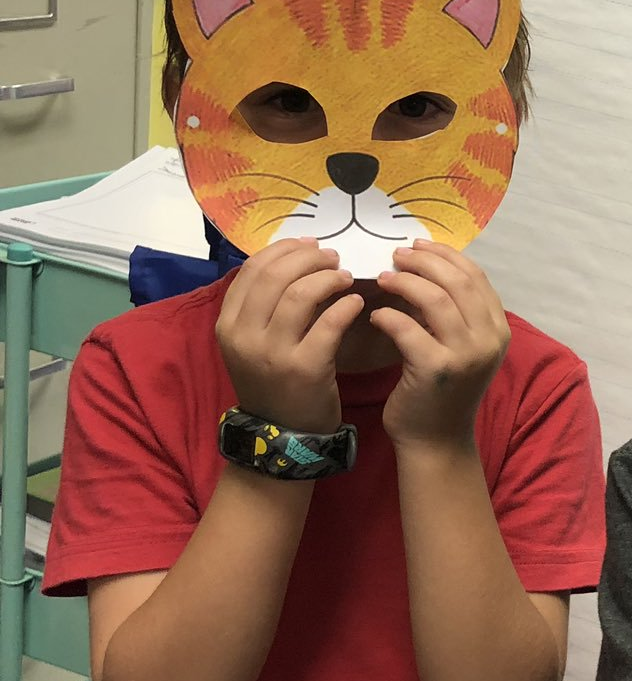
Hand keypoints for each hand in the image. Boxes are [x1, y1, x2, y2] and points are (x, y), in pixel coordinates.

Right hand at [216, 240, 363, 433]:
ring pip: (301, 294)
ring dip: (328, 277)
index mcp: (228, 324)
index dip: (283, 250)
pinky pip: (328, 324)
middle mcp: (244, 336)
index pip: (252, 270)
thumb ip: (263, 306)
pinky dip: (345, 306)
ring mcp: (273, 353)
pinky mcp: (305, 368)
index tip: (308, 245)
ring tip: (344, 277)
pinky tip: (355, 303)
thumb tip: (293, 258)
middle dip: (308, 258)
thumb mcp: (252, 343)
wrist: (282, 435)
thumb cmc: (273, 382)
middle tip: (332, 257)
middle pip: (275, 275)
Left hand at [372, 242, 509, 447]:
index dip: (446, 255)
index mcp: (498, 330)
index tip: (418, 245)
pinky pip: (408, 328)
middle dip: (423, 261)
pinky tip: (376, 315)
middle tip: (396, 255)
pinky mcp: (436, 369)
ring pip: (436, 299)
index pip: (476, 276)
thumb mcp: (461, 348)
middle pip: (457, 281)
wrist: (435, 441)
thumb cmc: (442, 392)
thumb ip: (456, 313)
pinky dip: (389, 316)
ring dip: (405, 282)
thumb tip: (427, 265)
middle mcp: (489, 340)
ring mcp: (465, 355)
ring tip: (384, 278)